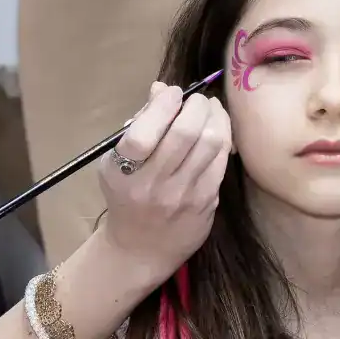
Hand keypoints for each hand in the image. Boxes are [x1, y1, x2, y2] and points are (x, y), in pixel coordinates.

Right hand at [97, 83, 231, 284]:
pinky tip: (217, 130)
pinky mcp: (207, 202)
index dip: (163, 105)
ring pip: (211, 143)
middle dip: (196, 105)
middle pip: (185, 133)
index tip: (172, 93)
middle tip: (196, 99)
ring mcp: (183, 196)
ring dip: (215, 117)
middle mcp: (153, 186)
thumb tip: (162, 89)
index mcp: (123, 173)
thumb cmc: (125, 198)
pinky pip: (222, 160)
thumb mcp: (116, 163)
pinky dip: (223, 137)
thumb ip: (138, 125)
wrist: (140, 249)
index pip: (143, 134)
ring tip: (209, 109)